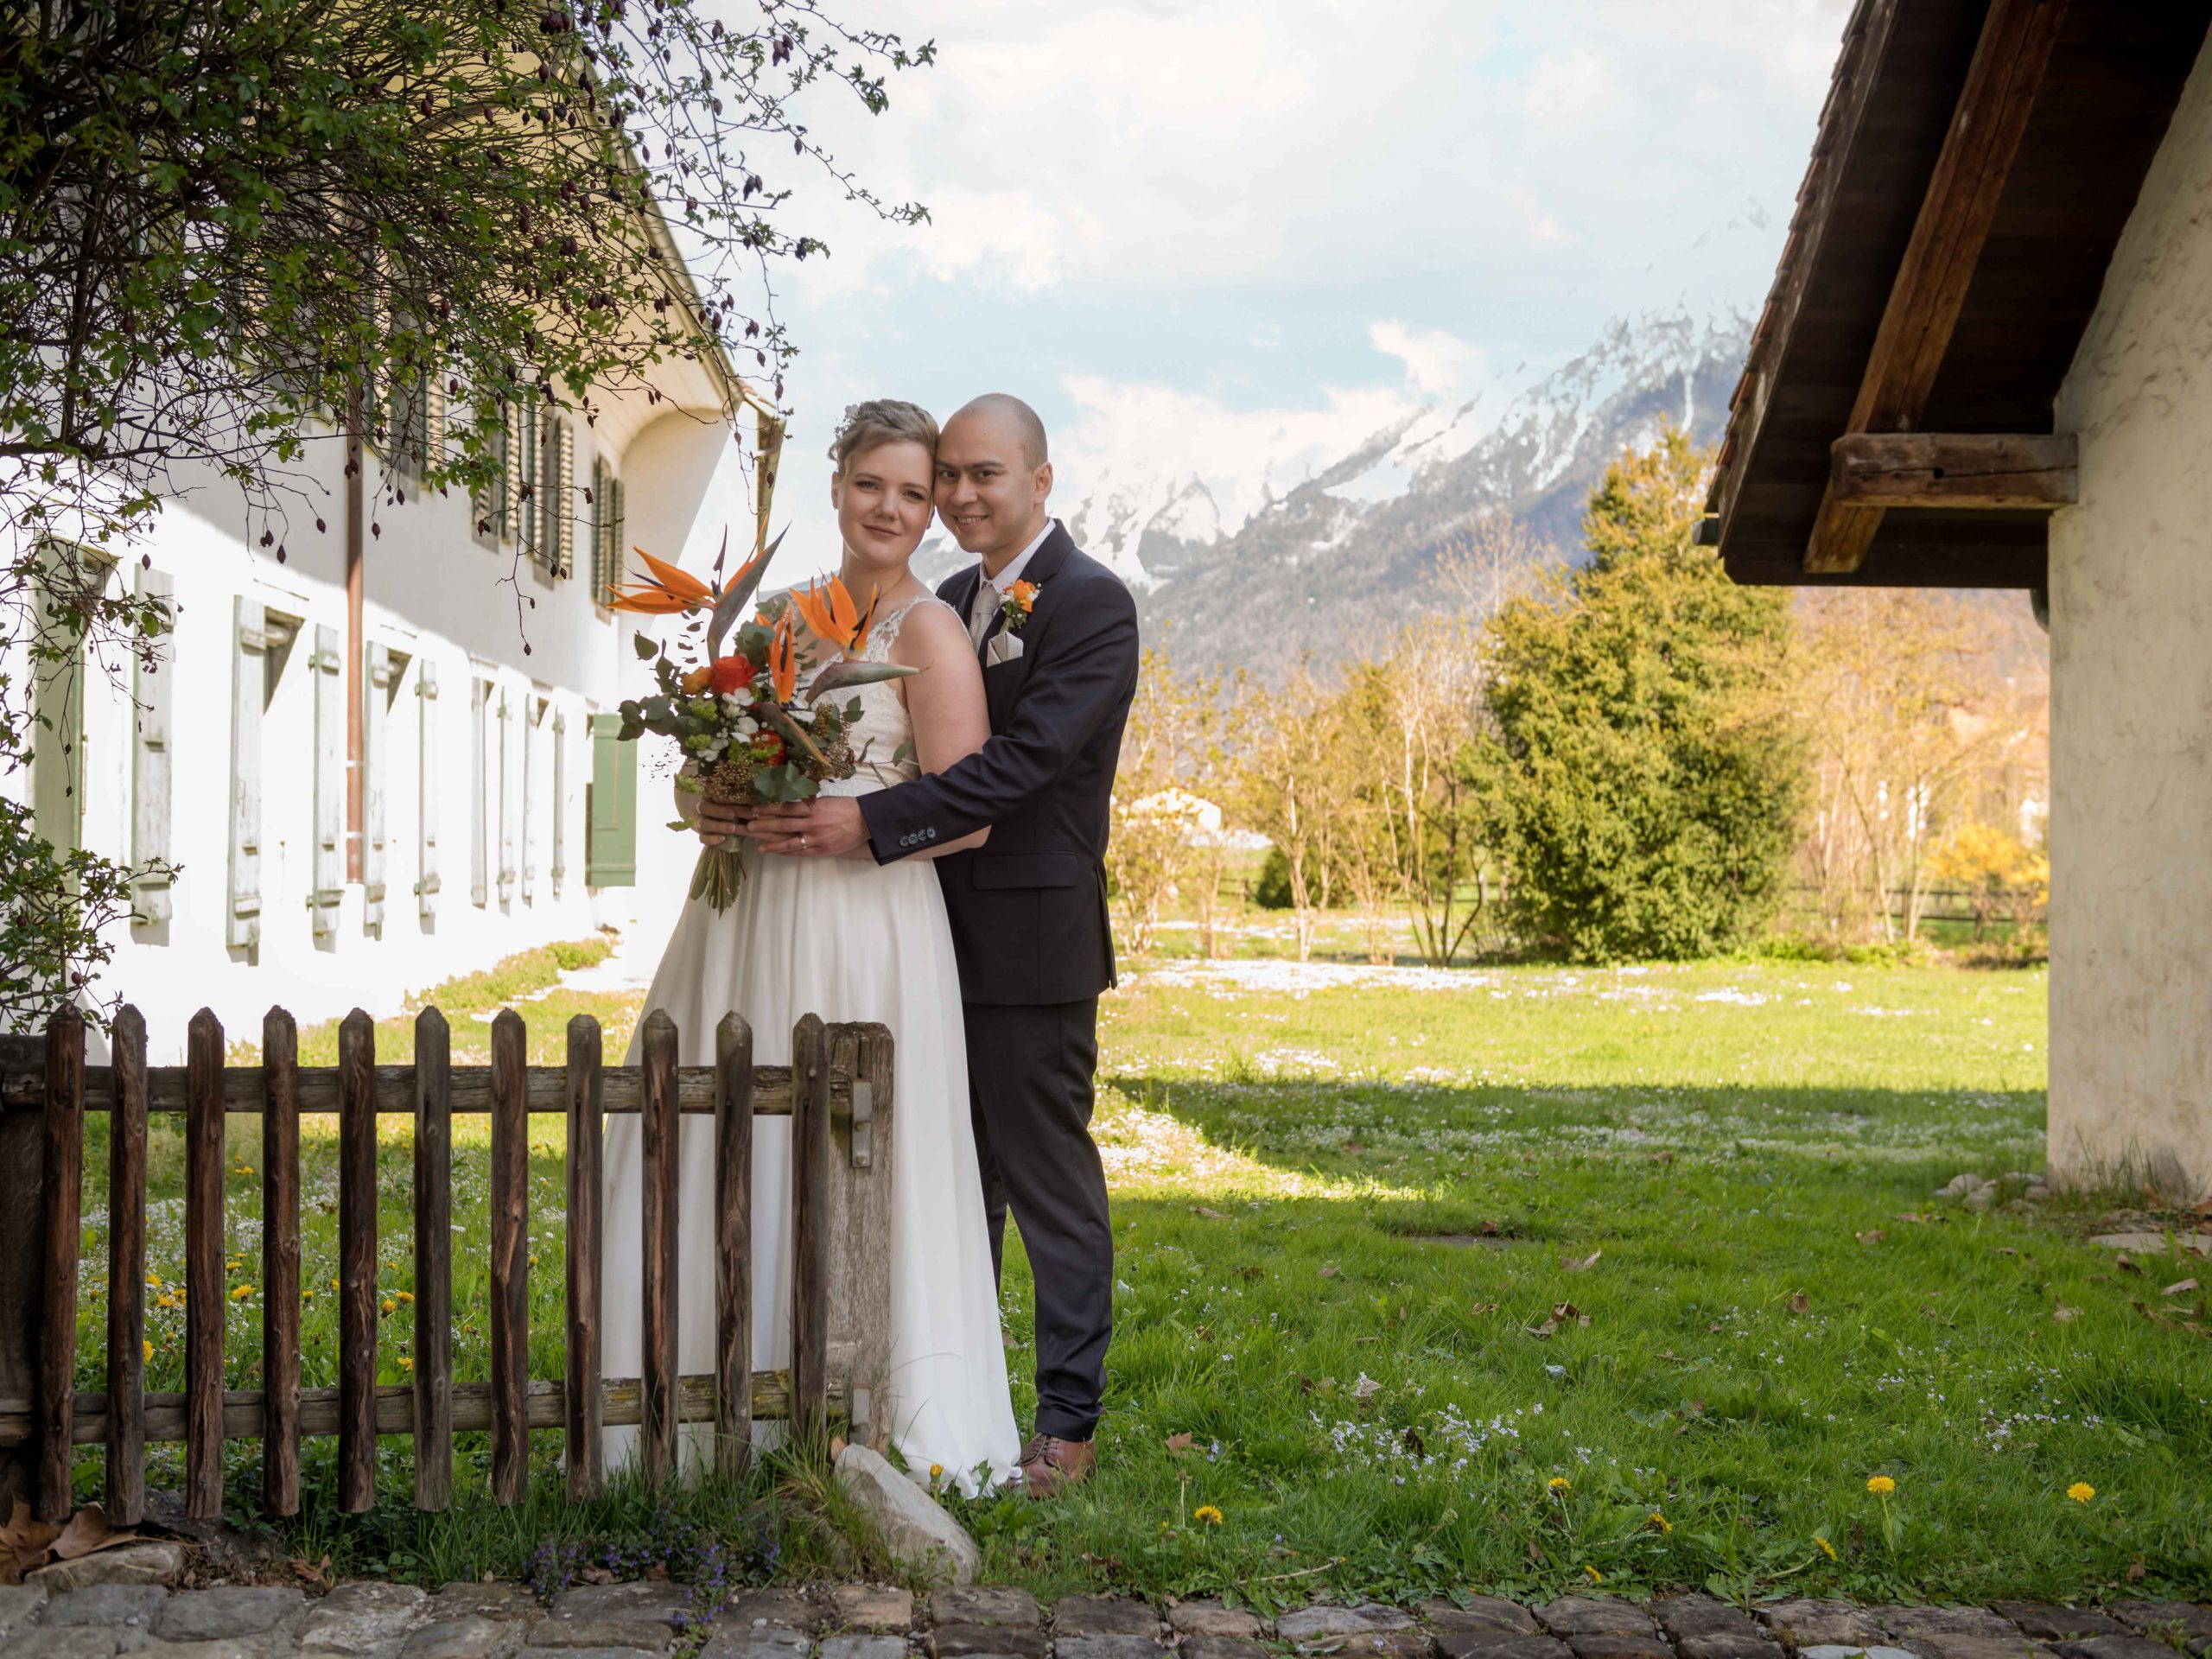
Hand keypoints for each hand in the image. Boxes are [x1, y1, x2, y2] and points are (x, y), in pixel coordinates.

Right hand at [694, 794, 756, 848]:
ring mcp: (700, 823)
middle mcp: (702, 809)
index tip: (738, 805)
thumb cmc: (729, 807)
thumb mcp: (734, 802)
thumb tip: (757, 798)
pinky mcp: (702, 835)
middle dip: (720, 811)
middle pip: (704, 808)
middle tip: (733, 815)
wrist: (718, 819)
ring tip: (732, 828)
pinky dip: (711, 839)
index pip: (713, 795)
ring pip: (703, 824)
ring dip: (718, 826)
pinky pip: (702, 838)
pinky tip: (723, 839)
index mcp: (709, 796)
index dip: (724, 797)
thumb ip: (741, 800)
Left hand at [743, 796, 869, 858]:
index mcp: (812, 808)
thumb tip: (791, 803)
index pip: (785, 808)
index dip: (769, 809)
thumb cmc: (845, 808)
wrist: (866, 821)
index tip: (755, 810)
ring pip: (790, 842)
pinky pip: (801, 852)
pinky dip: (788, 852)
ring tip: (760, 847)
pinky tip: (778, 852)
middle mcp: (812, 823)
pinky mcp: (822, 849)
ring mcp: (816, 838)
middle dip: (764, 826)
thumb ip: (808, 804)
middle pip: (783, 824)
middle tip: (749, 827)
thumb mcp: (825, 801)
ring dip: (773, 844)